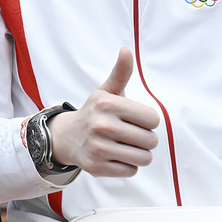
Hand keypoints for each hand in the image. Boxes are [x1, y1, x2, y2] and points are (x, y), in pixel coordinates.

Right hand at [49, 48, 160, 176]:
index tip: (134, 119)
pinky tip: (114, 156)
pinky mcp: (97, 167)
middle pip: (151, 140)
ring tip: (125, 146)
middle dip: (145, 139)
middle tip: (129, 134)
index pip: (153, 119)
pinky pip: (131, 171)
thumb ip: (121, 73)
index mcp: (108, 104)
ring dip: (139, 154)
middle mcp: (102, 125)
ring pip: (144, 158)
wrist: (68, 137)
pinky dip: (127, 166)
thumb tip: (126, 50)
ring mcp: (99, 148)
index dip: (147, 121)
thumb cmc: (95, 112)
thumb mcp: (107, 91)